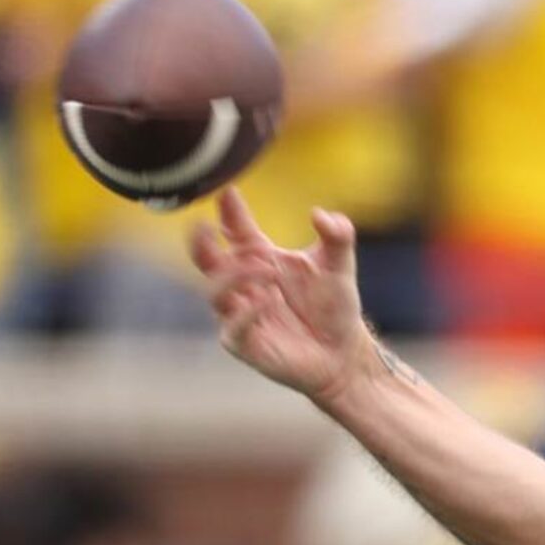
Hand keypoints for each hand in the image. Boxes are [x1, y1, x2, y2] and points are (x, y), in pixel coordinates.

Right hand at [190, 188, 371, 404]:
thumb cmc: (335, 307)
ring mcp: (240, 314)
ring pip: (215, 291)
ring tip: (266, 269)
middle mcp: (243, 284)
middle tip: (203, 226)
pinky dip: (247, 313)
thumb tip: (320, 214)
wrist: (343, 352)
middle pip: (207, 260)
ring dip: (235, 276)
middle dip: (201, 242)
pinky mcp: (245, 344)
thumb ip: (338, 235)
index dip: (230, 212)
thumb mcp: (340, 265)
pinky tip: (267, 300)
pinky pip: (233, 328)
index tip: (228, 193)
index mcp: (259, 259)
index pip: (236, 231)